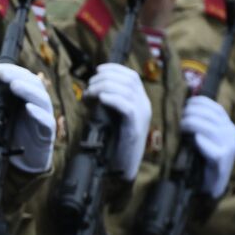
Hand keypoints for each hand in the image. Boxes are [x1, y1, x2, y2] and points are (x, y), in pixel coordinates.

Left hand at [0, 62, 54, 173]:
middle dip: (18, 76)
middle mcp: (38, 104)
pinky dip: (38, 114)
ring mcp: (44, 117)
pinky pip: (46, 121)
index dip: (12, 71)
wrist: (26, 161)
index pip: (25, 78)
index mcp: (28, 98)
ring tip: (14, 85)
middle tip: (3, 74)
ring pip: (42, 99)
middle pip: (34, 84)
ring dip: (27, 91)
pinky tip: (29, 108)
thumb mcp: (5, 116)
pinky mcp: (47, 133)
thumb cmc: (16, 135)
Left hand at [85, 62, 151, 181]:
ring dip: (104, 87)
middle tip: (89, 86)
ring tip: (90, 94)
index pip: (132, 76)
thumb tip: (91, 90)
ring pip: (126, 91)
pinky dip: (112, 99)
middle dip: (105, 78)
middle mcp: (145, 105)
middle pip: (128, 80)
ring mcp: (142, 116)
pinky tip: (101, 99)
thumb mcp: (112, 117)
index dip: (114, 69)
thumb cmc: (115, 142)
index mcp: (141, 101)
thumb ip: (107, 103)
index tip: (98, 69)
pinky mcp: (135, 127)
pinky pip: (127, 107)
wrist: (125, 166)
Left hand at [180, 95, 234, 196]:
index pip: (215, 107)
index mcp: (229, 126)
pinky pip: (208, 145)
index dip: (198, 102)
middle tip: (178, 118)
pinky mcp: (223, 158)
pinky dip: (199, 141)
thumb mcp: (205, 137)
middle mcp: (232, 133)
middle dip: (190, 113)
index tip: (184, 104)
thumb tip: (186, 101)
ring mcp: (229, 146)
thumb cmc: (204, 159)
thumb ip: (201, 122)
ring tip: (180, 127)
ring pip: (208, 128)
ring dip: (191, 124)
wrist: (212, 184)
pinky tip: (192, 140)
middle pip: (209, 115)